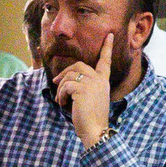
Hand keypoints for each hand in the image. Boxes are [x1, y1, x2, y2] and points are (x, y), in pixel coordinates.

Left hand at [50, 31, 118, 147]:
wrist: (95, 130)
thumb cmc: (90, 119)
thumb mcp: (90, 99)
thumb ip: (84, 87)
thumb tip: (66, 80)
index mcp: (103, 82)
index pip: (105, 61)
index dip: (107, 48)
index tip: (109, 35)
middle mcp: (99, 80)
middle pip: (79, 65)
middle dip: (64, 73)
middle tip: (55, 82)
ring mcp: (92, 83)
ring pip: (70, 76)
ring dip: (61, 88)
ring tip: (61, 100)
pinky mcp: (83, 89)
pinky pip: (66, 86)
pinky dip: (61, 95)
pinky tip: (63, 104)